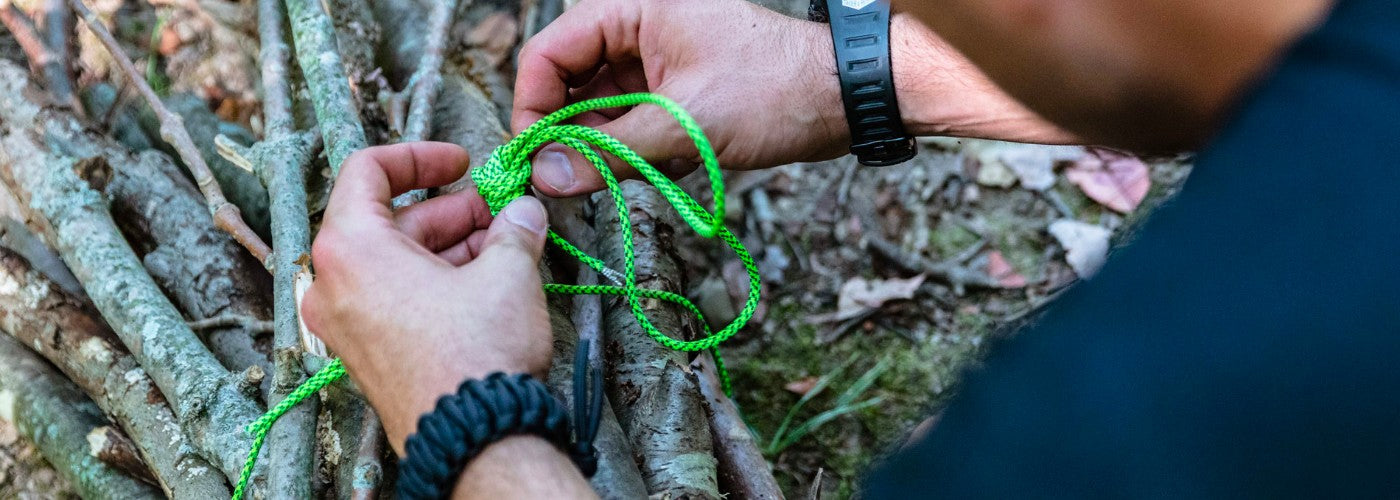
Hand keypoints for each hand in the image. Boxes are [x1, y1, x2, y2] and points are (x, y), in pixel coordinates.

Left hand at [301, 143, 552, 453]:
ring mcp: (345, 324)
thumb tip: (523, 213)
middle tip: (499, 213)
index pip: (367, 171)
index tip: (461, 162)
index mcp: (349, 248)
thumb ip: (513, 229)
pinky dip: (434, 282)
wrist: (472, 436)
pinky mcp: (366, 354)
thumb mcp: (506, 272)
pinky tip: (485, 283)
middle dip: (450, 212)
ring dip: (449, 248)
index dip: (420, 156)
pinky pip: (394, 298)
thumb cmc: (476, 353)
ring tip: (504, 248)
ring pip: (395, 262)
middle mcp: (333, 284)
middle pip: (388, 221)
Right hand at [514, 0, 847, 196]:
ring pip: (601, 107)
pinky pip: (633, 121)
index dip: (533, 105)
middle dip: (569, 133)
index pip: (550, 52)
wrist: (846, 97)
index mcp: (634, 10)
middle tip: (567, 181)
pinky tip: (665, 166)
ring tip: (626, 174)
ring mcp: (659, 60)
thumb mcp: (684, 125)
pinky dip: (637, 150)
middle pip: (570, 81)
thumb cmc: (775, 91)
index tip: (532, 157)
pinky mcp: (677, 90)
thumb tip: (547, 177)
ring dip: (606, 147)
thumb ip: (609, 151)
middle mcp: (640, 29)